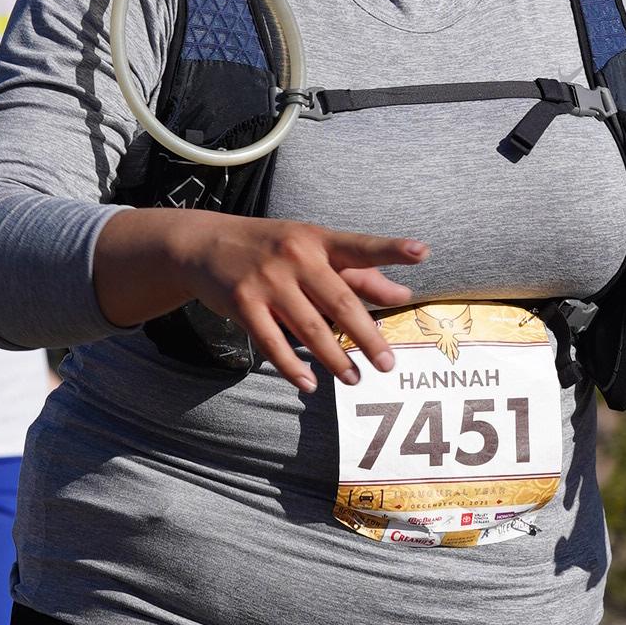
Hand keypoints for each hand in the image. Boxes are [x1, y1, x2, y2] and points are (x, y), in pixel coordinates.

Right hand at [141, 212, 428, 391]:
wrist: (203, 244)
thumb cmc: (271, 248)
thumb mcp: (313, 251)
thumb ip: (360, 274)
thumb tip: (403, 294)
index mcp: (318, 240)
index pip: (360, 246)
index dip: (391, 250)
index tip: (421, 251)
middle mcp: (295, 256)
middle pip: (340, 301)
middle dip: (366, 336)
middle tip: (388, 363)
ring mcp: (267, 280)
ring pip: (309, 328)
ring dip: (334, 359)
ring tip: (354, 379)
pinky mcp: (242, 303)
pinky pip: (272, 343)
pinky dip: (292, 367)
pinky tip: (309, 385)